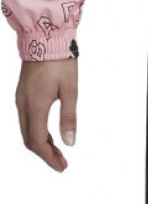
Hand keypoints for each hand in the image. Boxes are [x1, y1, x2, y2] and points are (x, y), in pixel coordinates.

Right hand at [15, 57, 77, 171]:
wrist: (45, 37)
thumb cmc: (60, 61)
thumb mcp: (70, 89)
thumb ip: (69, 117)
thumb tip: (69, 142)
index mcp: (36, 106)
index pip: (38, 143)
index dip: (49, 158)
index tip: (62, 166)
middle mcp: (24, 105)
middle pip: (29, 140)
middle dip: (45, 154)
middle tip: (61, 162)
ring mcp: (20, 99)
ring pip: (26, 131)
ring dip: (40, 143)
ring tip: (57, 149)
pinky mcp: (21, 93)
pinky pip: (25, 120)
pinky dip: (35, 131)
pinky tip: (47, 131)